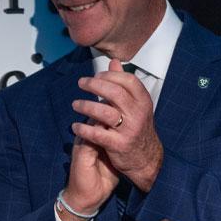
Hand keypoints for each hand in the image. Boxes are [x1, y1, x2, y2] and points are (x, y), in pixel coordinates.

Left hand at [72, 58, 163, 191]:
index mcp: (143, 101)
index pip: (128, 81)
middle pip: (114, 93)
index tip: (96, 75)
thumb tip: (114, 62)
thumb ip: (123, 84)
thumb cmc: (136, 127)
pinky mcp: (119, 144)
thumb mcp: (135, 104)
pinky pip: (98, 134)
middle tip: (81, 83)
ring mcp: (129, 129)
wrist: (145, 158)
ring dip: (86, 106)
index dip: (110, 75)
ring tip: (75, 104)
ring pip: (104, 112)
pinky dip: (84, 129)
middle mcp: (138, 113)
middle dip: (95, 85)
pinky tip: (75, 126)